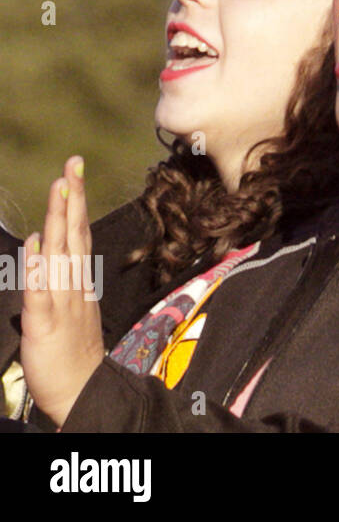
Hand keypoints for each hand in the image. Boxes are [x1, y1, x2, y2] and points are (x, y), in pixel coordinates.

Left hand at [20, 156, 106, 426]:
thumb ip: (55, 278)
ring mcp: (62, 302)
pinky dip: (41, 268)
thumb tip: (40, 246)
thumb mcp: (68, 309)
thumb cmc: (72, 352)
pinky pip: (41, 292)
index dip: (75, 203)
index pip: (78, 234)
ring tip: (61, 190)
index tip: (73, 172)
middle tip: (72, 166)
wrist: (82, 390)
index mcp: (79, 281)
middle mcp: (74, 285)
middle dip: (72, 199)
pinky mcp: (46, 323)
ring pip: (61, 254)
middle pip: (73, 235)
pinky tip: (38, 246)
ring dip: (60, 221)